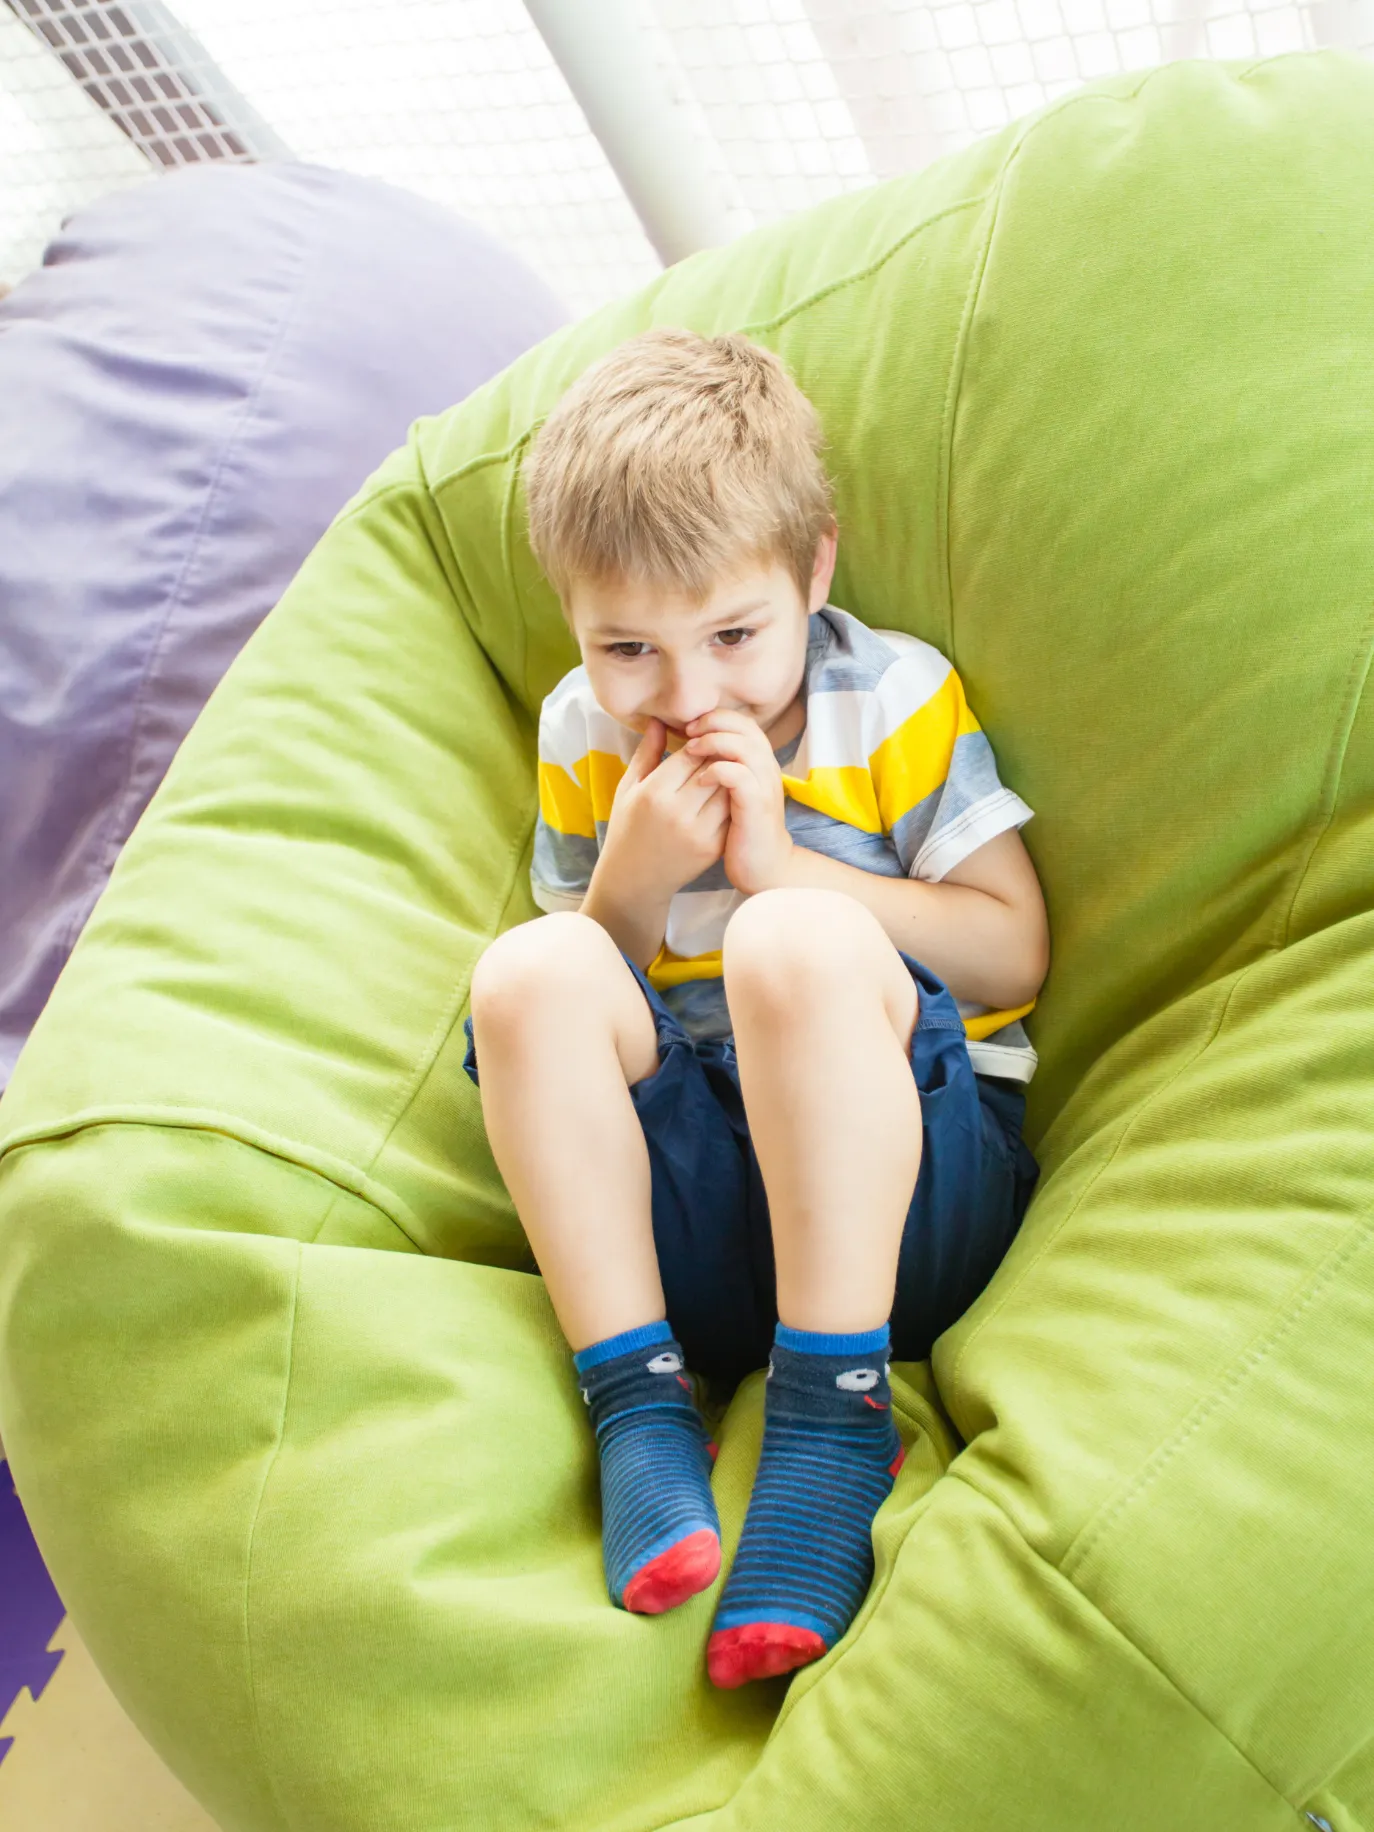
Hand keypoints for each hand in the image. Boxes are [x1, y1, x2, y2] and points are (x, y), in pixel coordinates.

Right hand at [597, 717, 729, 903]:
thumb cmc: (627, 828)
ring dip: (730, 776)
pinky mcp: (714, 847)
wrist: (635, 879)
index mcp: (654, 793)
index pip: (691, 754)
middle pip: (714, 769)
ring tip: (726, 768)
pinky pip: (732, 812)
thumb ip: (647, 753)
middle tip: (719, 750)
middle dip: (719, 756)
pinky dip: (733, 799)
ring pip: (729, 789)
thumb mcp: (628, 788)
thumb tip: (659, 719)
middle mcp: (679, 812)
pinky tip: (728, 793)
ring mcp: (699, 831)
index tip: (701, 740)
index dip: (700, 743)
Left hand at [683, 710, 795, 895]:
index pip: (742, 722)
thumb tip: (688, 742)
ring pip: (745, 746)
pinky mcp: (756, 806)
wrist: (761, 866)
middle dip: (714, 722)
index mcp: (757, 762)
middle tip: (687, 732)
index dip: (715, 717)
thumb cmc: (738, 831)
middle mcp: (765, 769)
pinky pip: (740, 776)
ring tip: (689, 751)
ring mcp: (763, 786)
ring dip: (714, 742)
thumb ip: (716, 766)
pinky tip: (698, 781)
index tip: (688, 726)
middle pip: (746, 727)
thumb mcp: (726, 795)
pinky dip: (719, 771)